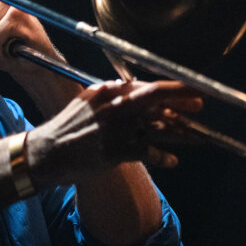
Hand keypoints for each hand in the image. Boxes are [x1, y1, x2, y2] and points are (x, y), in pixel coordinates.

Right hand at [25, 79, 204, 185]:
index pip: (145, 85)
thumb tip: (141, 94)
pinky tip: (173, 161)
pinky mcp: (114, 151)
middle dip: (181, 100)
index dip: (171, 87)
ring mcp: (114, 128)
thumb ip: (113, 97)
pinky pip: (147, 152)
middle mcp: (112, 105)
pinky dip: (163, 156)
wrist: (46, 153)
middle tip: (200, 105)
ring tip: (198, 137)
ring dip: (181, 132)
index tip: (190, 87)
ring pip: (157, 127)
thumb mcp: (88, 103)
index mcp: (106, 91)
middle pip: (155, 98)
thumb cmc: (68, 129)